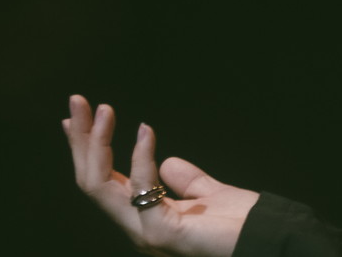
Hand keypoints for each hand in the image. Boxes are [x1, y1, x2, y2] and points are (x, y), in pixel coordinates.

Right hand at [64, 94, 259, 256]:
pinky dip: (141, 157)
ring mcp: (145, 232)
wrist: (266, 240)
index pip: (103, 181)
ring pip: (100, 186)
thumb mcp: (208, 194)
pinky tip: (146, 130)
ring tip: (104, 110)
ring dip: (97, 143)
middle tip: (77, 100)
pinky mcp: (161, 233)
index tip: (76, 118)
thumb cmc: (241, 223)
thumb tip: (168, 162)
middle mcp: (136, 226)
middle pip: (92, 180)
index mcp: (144, 217)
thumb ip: (187, 181)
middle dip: (82, 139)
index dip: (87, 149)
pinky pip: (140, 190)